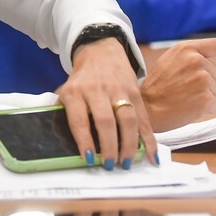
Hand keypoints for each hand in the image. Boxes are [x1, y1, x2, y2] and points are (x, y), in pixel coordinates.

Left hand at [56, 37, 157, 169]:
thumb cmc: (81, 80)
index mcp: (75, 92)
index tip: (89, 158)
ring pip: (127, 120)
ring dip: (129, 145)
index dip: (84, 140)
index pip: (79, 119)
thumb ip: (64, 112)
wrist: (100, 51)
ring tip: (126, 162)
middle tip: (110, 164)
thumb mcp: (66, 90)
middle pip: (105, 121)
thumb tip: (64, 141)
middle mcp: (97, 90)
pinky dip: (149, 138)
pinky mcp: (135, 91)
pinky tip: (151, 155)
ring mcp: (118, 90)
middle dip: (109, 147)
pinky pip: (143, 118)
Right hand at [141, 39, 215, 131]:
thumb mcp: (168, 61)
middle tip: (185, 89)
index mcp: (185, 49)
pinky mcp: (206, 97)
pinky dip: (206, 108)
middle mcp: (196, 60)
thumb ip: (189, 57)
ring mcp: (202, 79)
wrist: (148, 108)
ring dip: (205, 95)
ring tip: (185, 98)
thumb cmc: (156, 87)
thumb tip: (208, 60)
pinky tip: (189, 107)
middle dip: (206, 82)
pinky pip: (215, 103)